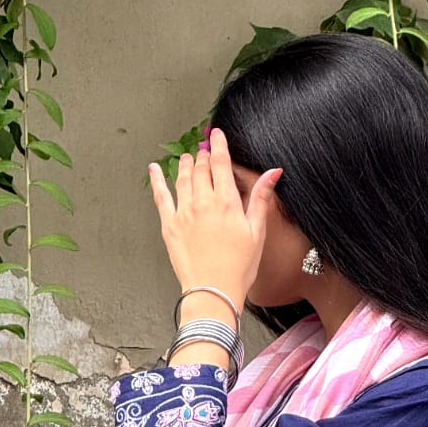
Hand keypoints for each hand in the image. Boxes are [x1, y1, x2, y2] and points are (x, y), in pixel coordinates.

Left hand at [148, 128, 281, 308]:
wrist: (213, 292)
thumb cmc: (239, 267)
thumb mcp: (257, 232)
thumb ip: (261, 198)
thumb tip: (273, 172)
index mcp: (226, 202)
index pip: (221, 163)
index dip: (219, 145)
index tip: (217, 134)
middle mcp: (203, 203)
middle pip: (201, 168)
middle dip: (204, 155)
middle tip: (205, 148)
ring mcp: (183, 213)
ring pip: (182, 178)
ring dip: (186, 164)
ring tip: (189, 157)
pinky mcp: (169, 226)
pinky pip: (160, 196)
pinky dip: (157, 180)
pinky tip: (154, 169)